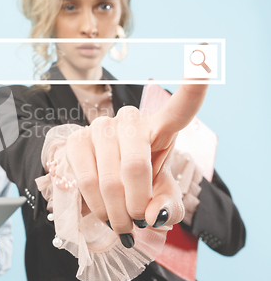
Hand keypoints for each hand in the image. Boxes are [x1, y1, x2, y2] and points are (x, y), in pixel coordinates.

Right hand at [66, 84, 207, 241]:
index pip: (180, 107)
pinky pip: (85, 179)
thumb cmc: (138, 185)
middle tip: (137, 223)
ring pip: (109, 178)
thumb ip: (169, 206)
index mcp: (160, 128)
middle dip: (136, 205)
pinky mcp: (76, 139)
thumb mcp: (160, 197)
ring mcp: (100, 126)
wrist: (102, 186)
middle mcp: (130, 120)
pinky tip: (102, 212)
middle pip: (136, 164)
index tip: (204, 56)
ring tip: (120, 224)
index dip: (193, 86)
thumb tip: (153, 215)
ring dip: (116, 212)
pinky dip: (96, 205)